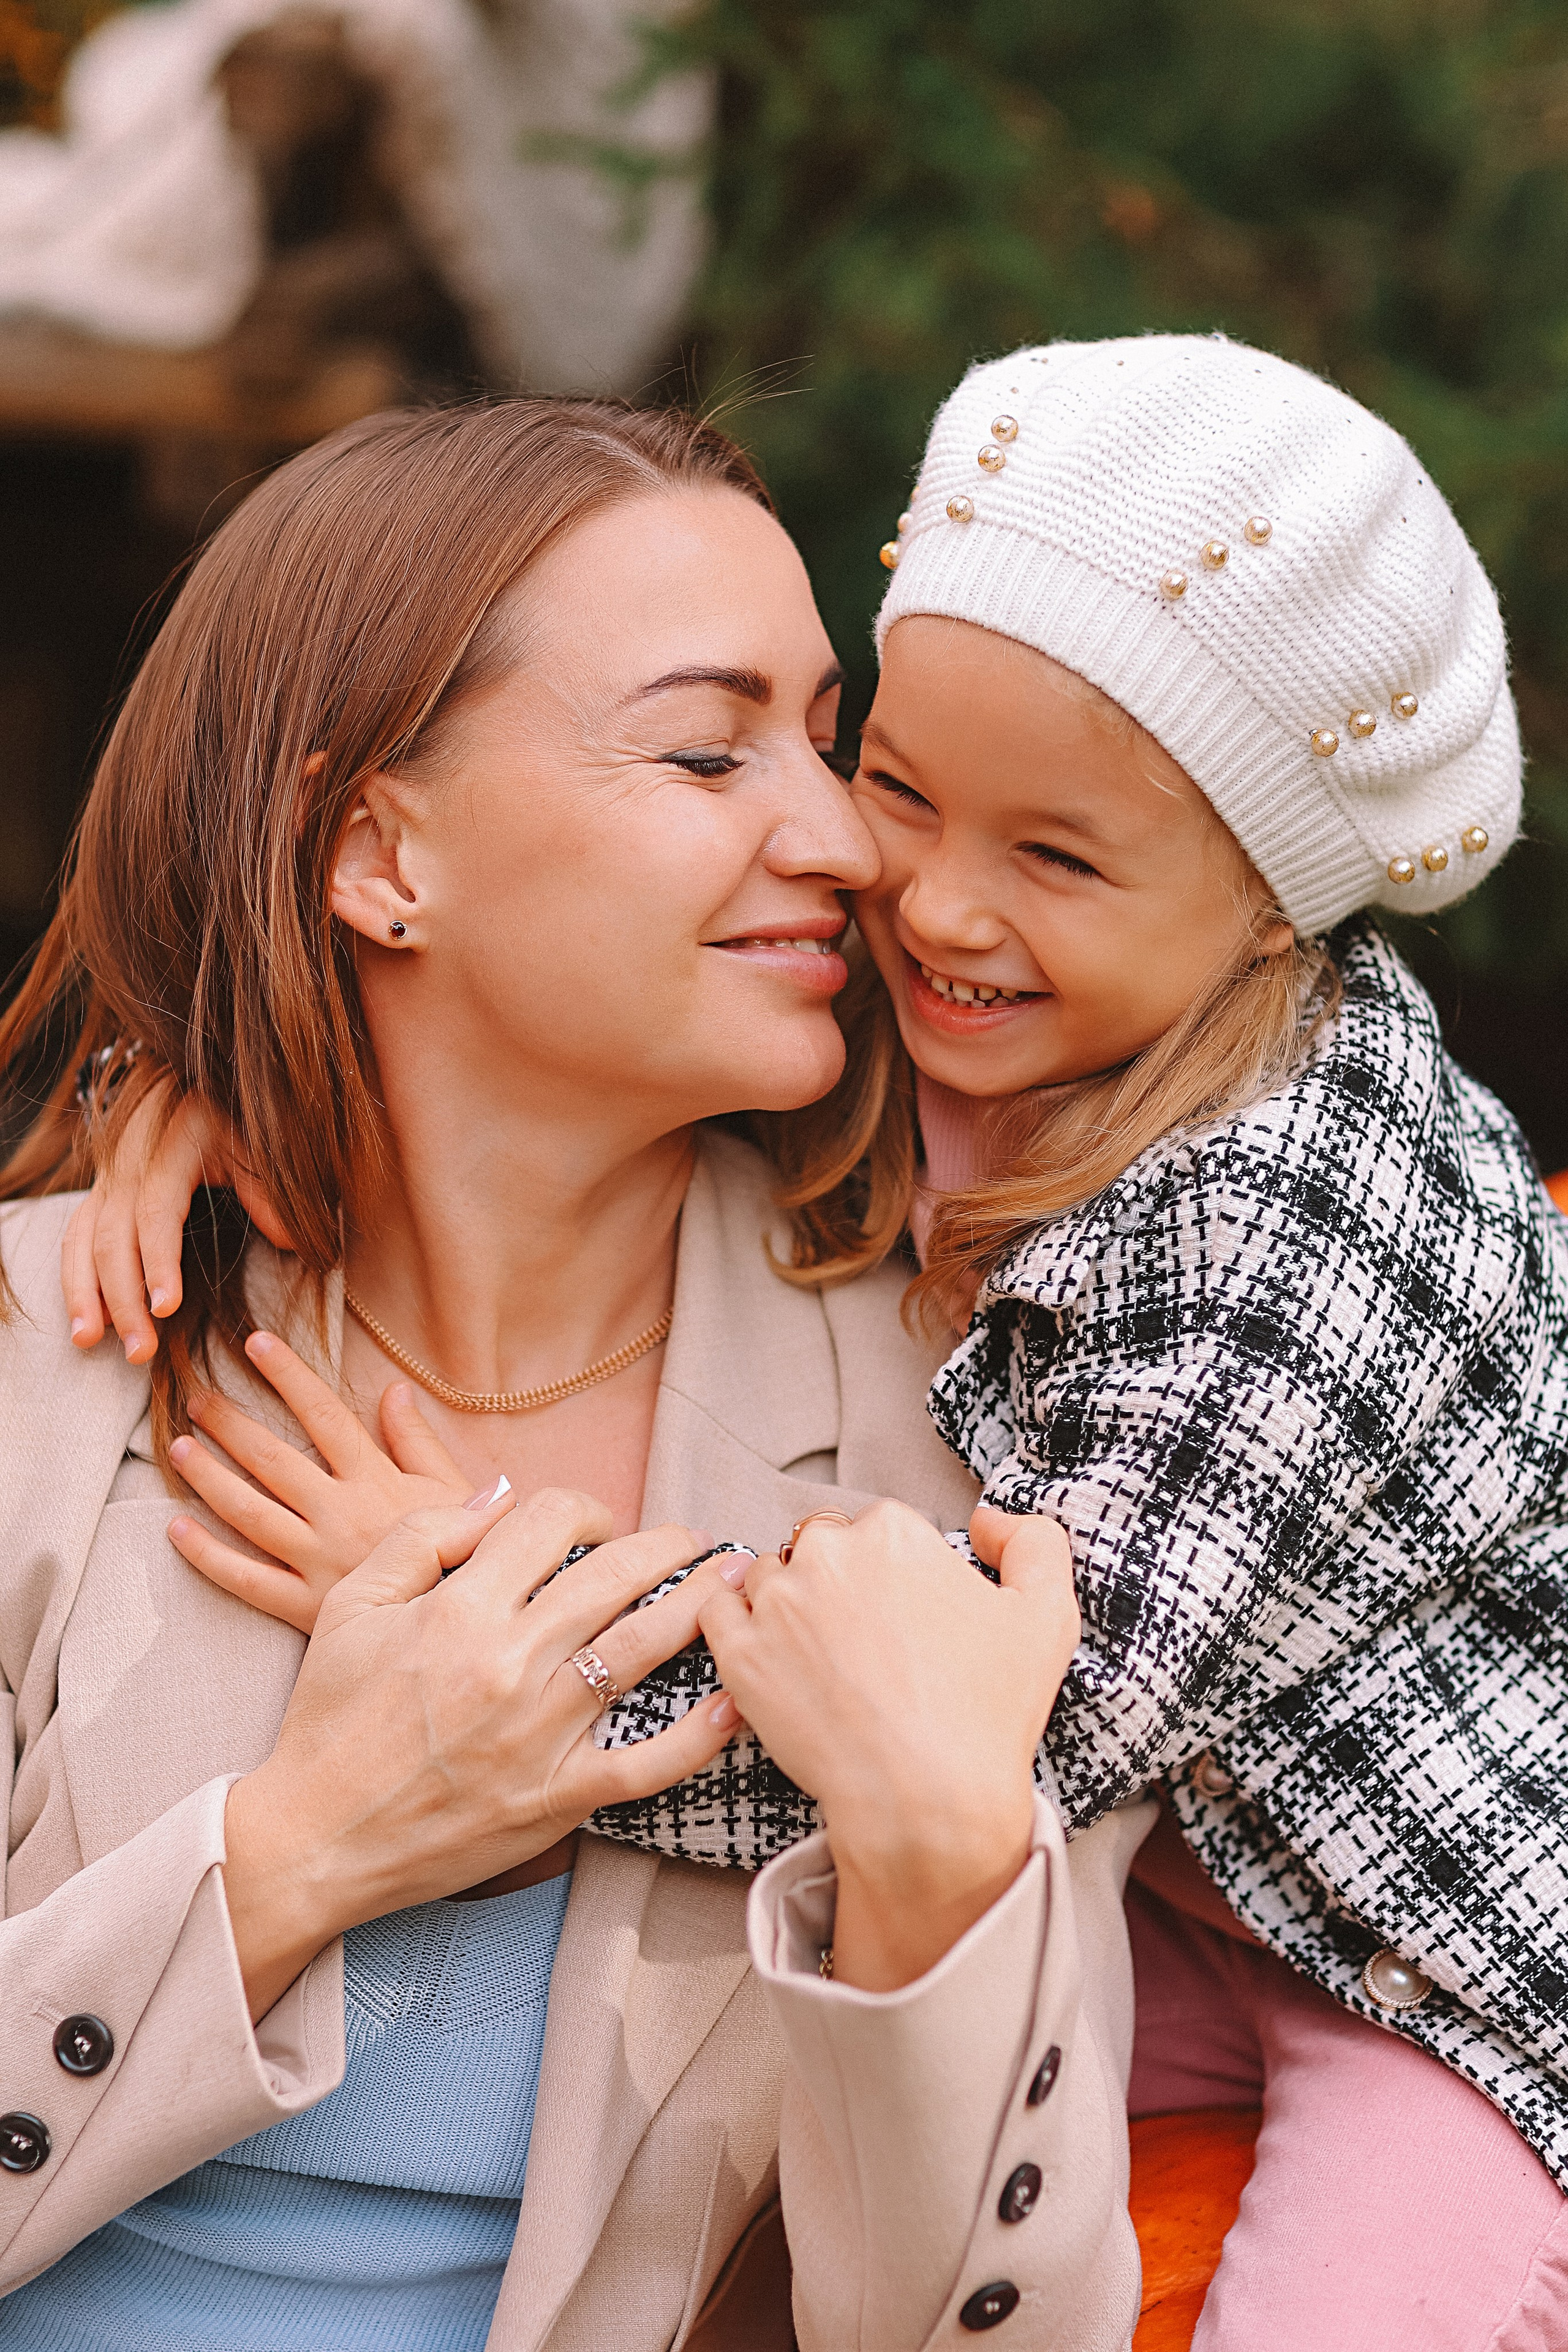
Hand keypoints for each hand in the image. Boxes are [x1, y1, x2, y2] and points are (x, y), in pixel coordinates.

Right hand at [62, 1079, 291, 1362]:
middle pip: (113, 1237)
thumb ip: (273, 1192)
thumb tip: (291, 1243)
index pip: (156, 1212)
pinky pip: (75, 1239)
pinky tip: (85, 1320)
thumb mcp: (261, 1142)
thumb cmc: (238, 1119)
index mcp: (170, 1148)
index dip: (158, 1261)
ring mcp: (108, 1181)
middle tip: (140, 1350)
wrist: (200, 1086)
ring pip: (82, 1241)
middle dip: (122, 1298)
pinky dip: (75, 1280)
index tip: (165, 1306)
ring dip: (85, 1295)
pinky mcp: (100, 1197)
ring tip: (89, 1342)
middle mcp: (128, 1164)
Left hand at [169, 1330, 471, 1632]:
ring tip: (178, 1447)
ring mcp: (319, 1561)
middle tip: (195, 1397)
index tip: (257, 1343)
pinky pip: (246, 1579)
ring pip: (250, 1512)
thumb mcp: (452, 1487)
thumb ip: (417, 1439)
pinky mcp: (305, 1607)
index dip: (290, 1375)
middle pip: (273, 1459)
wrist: (465, 1618)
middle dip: (230, 1423)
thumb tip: (394, 1389)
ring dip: (209, 1477)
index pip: (325, 1415)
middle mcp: (341, 1515)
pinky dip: (207, 1554)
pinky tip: (176, 1528)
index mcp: (376, 1481)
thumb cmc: (464, 1548)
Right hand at [224, 1486, 746, 2019]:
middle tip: (695, 1539)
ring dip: (698, 1608)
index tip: (595, 1524)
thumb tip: (498, 1493)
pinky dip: (695, 1738)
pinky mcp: (554, 1800)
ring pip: (640, 1652)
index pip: (551, 1520)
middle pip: (614, 1576)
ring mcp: (537, 1735)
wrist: (312, 1838)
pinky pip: (643, 1766)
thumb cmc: (329, 1718)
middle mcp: (507, 1663)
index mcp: (459, 1608)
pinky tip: (732, 1703)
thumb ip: (423, 1534)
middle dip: (666, 1544)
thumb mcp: (351, 1605)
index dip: (584, 1507)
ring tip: (735, 1582)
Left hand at [698, 1501, 1078, 1990]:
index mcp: (894, 1532)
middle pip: (820, 1548)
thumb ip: (1033, 1543)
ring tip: (822, 1661)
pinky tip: (768, 1656)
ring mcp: (777, 1603)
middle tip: (865, 1646)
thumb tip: (988, 1518)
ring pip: (769, 1577)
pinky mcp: (738, 1653)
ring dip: (786, 1605)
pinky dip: (736, 1627)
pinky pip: (718, 1614)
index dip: (893, 1577)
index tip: (906, 1621)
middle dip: (838, 1585)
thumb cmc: (988, 1713)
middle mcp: (828, 1553)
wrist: (928, 1800)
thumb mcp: (1047, 1617)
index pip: (879, 1532)